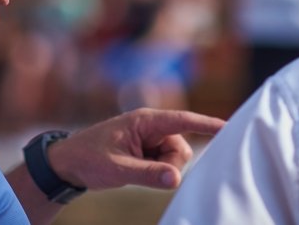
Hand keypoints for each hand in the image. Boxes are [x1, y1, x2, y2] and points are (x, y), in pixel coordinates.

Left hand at [46, 108, 224, 190]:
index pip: (182, 120)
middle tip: (143, 170)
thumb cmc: (89, 158)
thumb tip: (176, 178)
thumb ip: (147, 173)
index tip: (229, 127)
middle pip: (182, 147)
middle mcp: (152, 127)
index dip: (207, 124)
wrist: (69, 163)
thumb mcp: (116, 168)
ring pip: (176, 158)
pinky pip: (167, 164)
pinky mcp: (150, 151)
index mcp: (145, 120)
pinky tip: (138, 171)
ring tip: (135, 169)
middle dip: (170, 164)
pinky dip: (158, 172)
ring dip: (163, 169)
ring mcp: (152, 139)